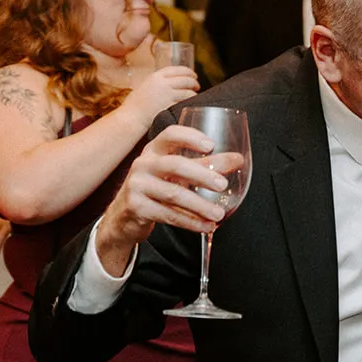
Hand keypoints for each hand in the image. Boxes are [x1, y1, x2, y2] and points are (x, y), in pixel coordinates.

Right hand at [96, 125, 244, 272]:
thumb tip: (237, 160)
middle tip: (223, 185)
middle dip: (202, 174)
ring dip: (200, 205)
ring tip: (219, 213)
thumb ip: (202, 166)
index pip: (170, 135)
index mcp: (154, 150)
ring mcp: (137, 185)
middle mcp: (143, 164)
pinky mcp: (136, 207)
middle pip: (175, 165)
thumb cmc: (156, 189)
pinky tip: (206, 226)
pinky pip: (168, 214)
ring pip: (173, 194)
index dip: (190, 137)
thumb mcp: (174, 174)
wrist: (123, 216)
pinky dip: (190, 222)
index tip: (211, 146)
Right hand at [122, 66, 200, 129]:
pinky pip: (185, 103)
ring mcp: (167, 95)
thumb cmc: (135, 105)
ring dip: (194, 94)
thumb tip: (170, 81)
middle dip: (194, 82)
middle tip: (197, 86)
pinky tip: (190, 105)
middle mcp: (162, 84)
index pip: (177, 69)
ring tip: (195, 96)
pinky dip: (190, 103)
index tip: (193, 75)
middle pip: (186, 79)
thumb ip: (157, 82)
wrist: (131, 118)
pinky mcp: (170, 107)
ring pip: (188, 92)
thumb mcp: (145, 86)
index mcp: (156, 77)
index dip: (188, 71)